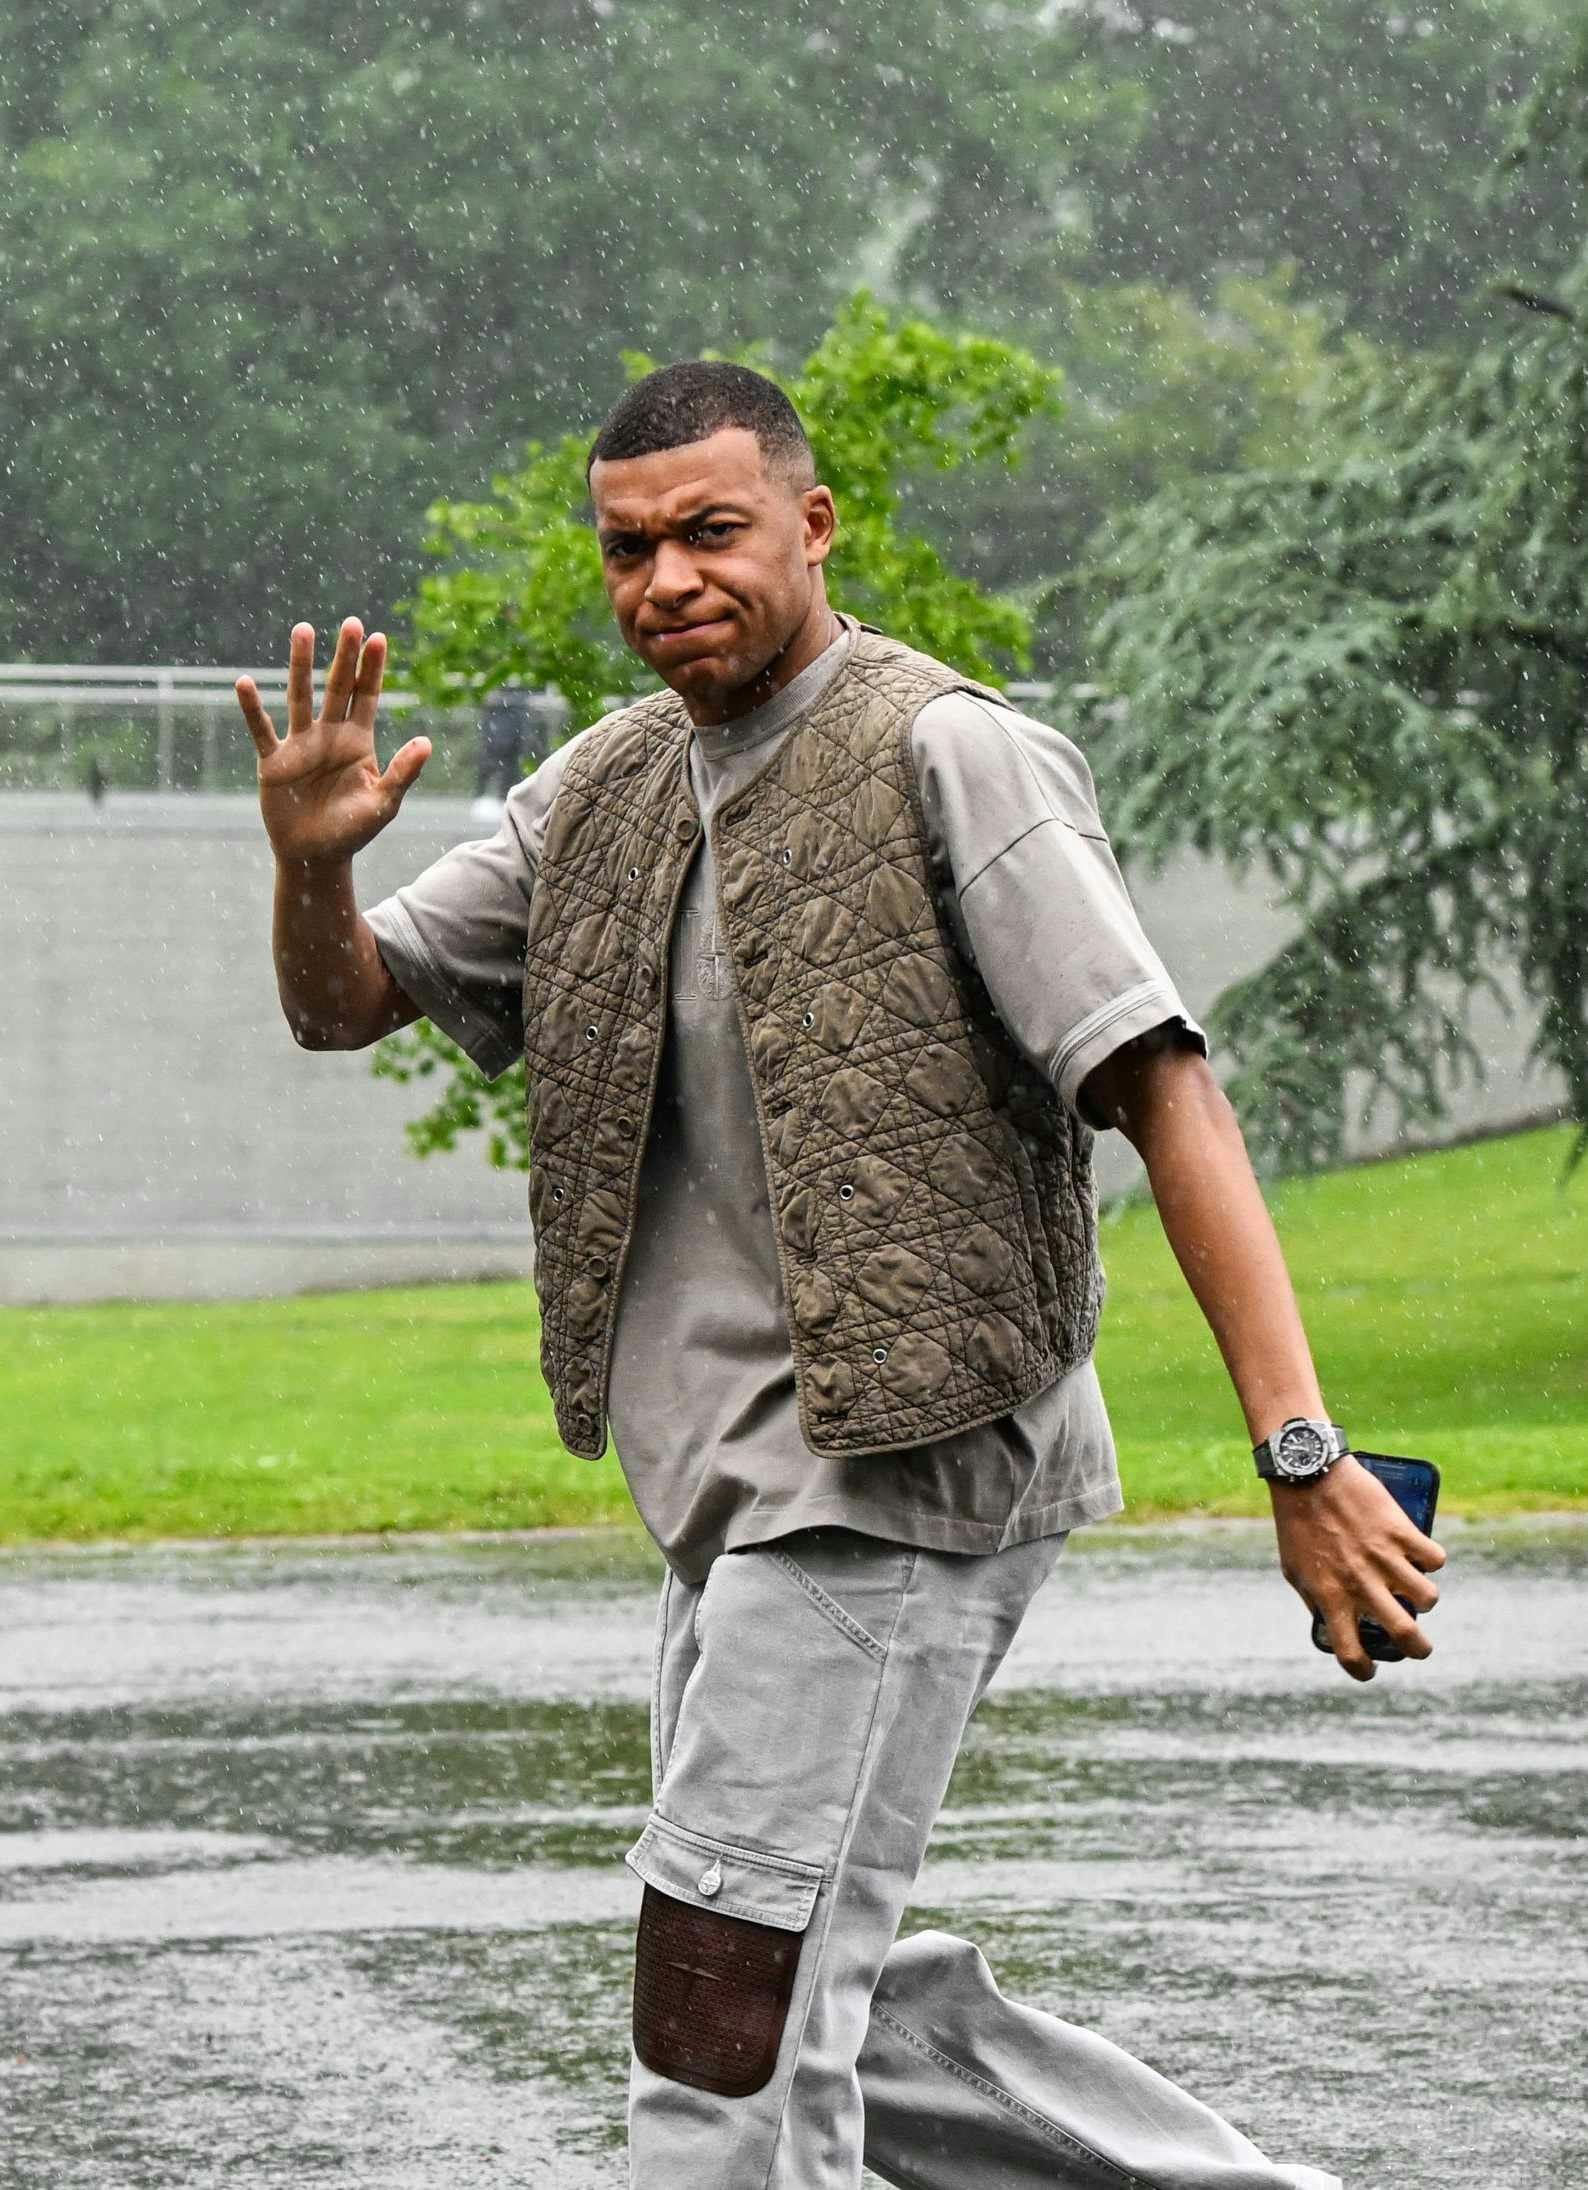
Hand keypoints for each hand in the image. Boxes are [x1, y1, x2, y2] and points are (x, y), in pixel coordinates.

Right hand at [236, 618, 430, 865]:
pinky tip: (244, 683)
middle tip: (351, 622)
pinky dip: (252, 709)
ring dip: (301, 665)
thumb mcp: (384, 803)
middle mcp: (329, 735)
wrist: (316, 856)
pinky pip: (261, 731)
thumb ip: (403, 772)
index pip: (367, 696)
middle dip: (345, 656)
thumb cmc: (353, 831)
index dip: (373, 669)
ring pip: (300, 697)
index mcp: (358, 742)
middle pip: (337, 687)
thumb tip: (426, 741)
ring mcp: (300, 745)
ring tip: (303, 630)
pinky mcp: (274, 762)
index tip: (379, 638)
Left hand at [1269, 1454, 1445, 1681]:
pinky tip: (1420, 1554)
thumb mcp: (1294, 1569)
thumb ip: (1315, 1598)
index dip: (1363, 1669)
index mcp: (1330, 1596)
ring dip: (1425, 1598)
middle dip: (1418, 1649)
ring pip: (1428, 1598)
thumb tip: (1330, 1620)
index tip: (1370, 1667)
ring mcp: (1384, 1557)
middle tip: (1418, 1646)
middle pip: (1405, 1634)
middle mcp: (1361, 1583)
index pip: (1350, 1652)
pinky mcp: (1401, 1531)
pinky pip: (1434, 1558)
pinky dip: (1431, 1559)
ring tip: (1415, 1590)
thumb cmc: (1296, 1523)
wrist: (1307, 1474)